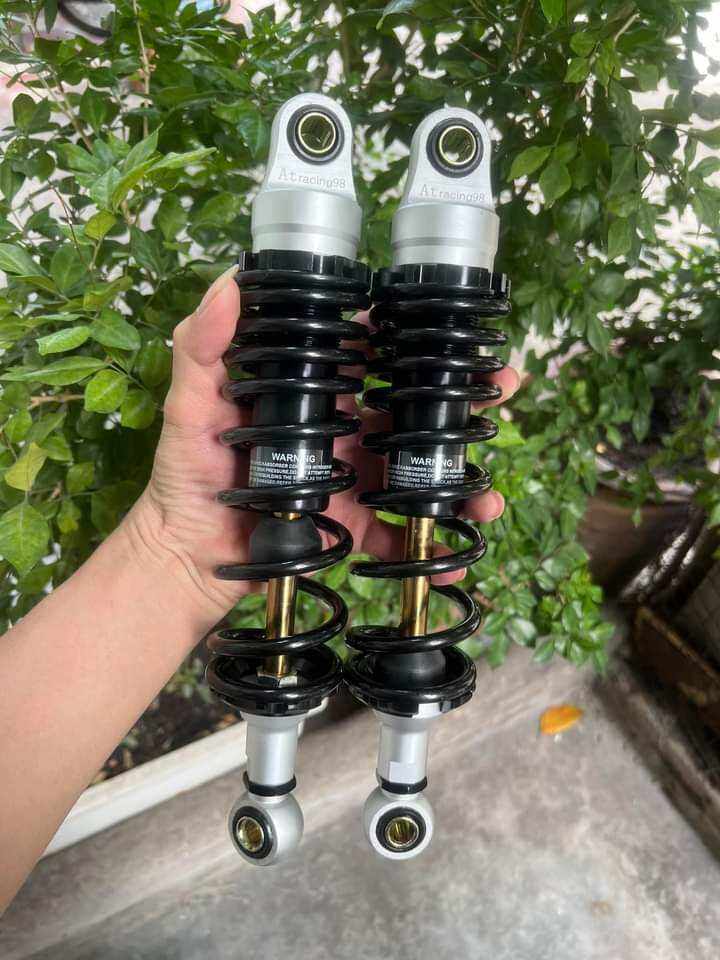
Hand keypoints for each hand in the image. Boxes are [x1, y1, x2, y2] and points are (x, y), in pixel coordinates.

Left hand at [125, 267, 520, 623]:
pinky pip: (401, 537)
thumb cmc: (185, 475)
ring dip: (464, 484)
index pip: (379, 358)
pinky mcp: (354, 530)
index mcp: (318, 398)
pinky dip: (431, 550)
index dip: (425, 345)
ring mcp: (355, 483)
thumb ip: (202, 348)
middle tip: (506, 393)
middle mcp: (346, 435)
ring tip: (488, 499)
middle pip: (419, 412)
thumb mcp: (189, 406)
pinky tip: (453, 561)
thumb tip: (228, 283)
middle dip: (469, 402)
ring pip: (424, 475)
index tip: (466, 340)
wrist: (183, 555)